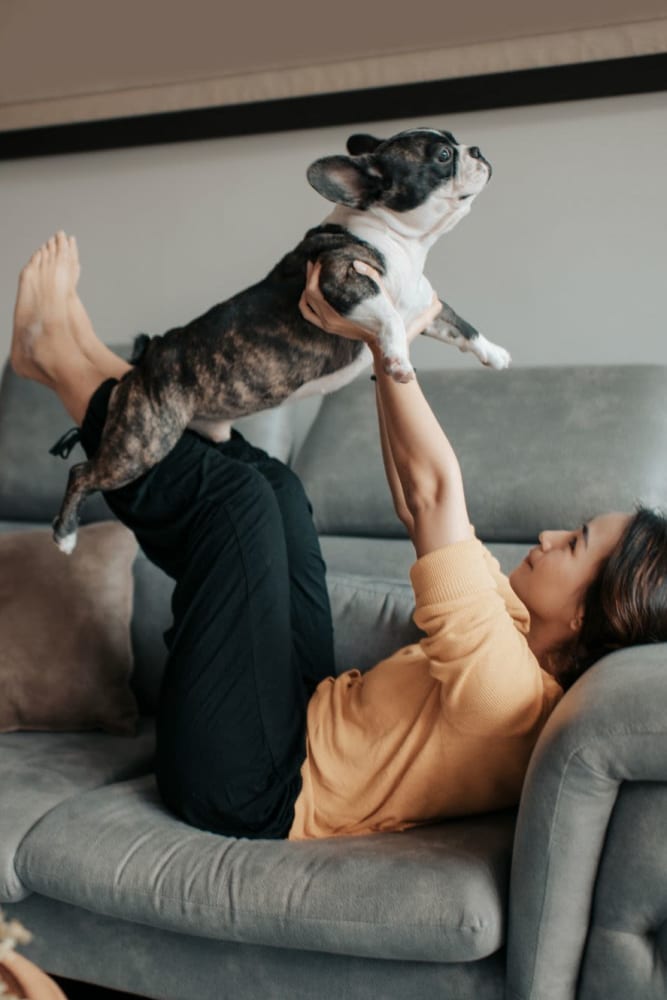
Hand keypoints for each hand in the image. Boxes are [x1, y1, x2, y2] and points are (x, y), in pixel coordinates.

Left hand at [299, 260, 441, 345]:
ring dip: (306, 287)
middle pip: (309, 294)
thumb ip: (367, 272)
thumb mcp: (378, 288)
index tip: (321, 260)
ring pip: (306, 304)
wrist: (383, 334)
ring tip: (311, 273)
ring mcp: (327, 325)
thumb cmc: (382, 309)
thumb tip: (354, 263)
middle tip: (314, 262)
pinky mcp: (328, 327)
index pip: (314, 289)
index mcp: (336, 311)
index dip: (315, 273)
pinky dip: (305, 302)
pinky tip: (308, 292)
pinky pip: (308, 314)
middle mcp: (328, 320)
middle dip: (310, 276)